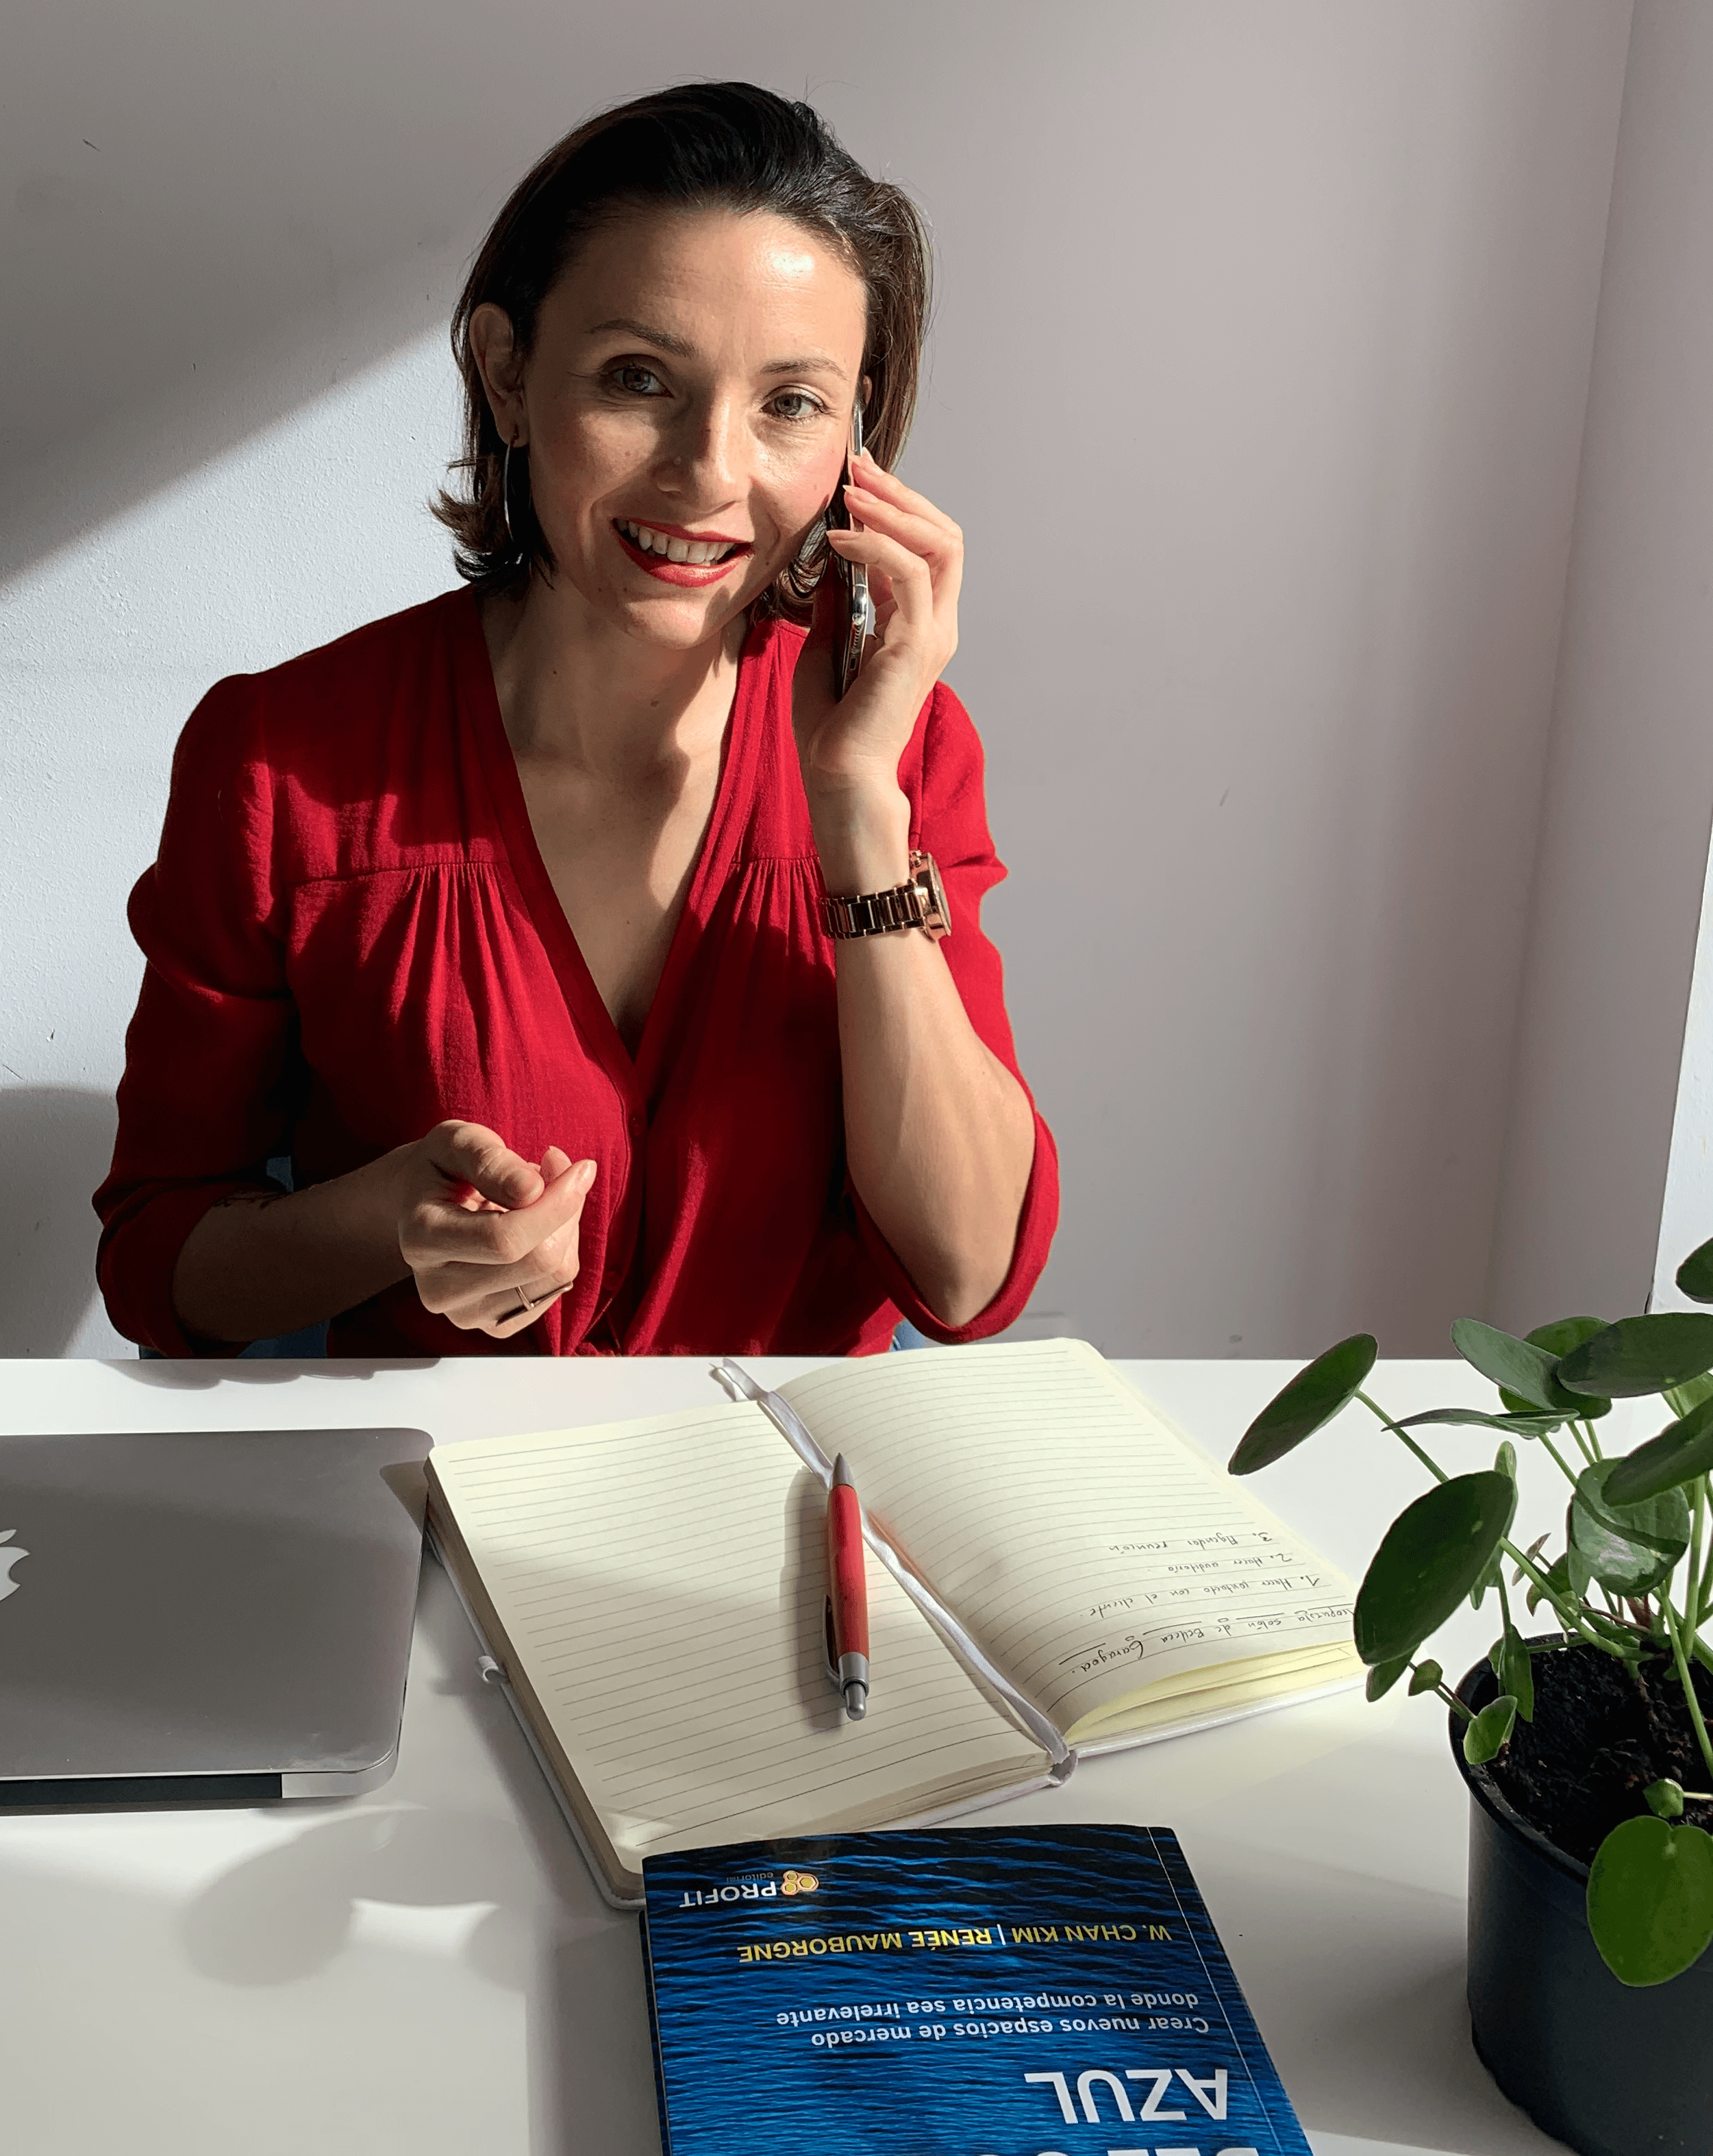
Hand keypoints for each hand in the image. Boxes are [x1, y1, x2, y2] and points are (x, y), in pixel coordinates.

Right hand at [392, 1120, 596, 1336]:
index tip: (580, 1169)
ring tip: (539, 1197)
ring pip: (556, 1276)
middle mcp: (437, 1288)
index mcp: (422, 1239)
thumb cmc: (444, 1167)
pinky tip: (537, 1228)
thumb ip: (491, 1161)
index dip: (555, 1204)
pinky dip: (562, 1249)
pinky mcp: (495, 1325)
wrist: (424, 1205)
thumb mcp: (459, 1142)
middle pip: (538, 1261)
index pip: (505, 1239)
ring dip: (565, 1228)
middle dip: (564, 1211)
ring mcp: (466, 1314)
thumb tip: (533, 1190)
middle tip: (557, 1172)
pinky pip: (557, 1288)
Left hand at [792, 449, 962, 812]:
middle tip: (857, 466)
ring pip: (937, 544)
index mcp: (917, 625)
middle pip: (943, 536)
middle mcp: (935, 625)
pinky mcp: (916, 644)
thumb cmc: (831, 727)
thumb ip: (837, 605)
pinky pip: (908, 573)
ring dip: (892, 508)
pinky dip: (874, 546)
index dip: (895, 508)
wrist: (838, 776)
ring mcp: (932, 634)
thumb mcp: (825, 647)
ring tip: (852, 490)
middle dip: (901, 495)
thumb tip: (829, 564)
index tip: (854, 479)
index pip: (925, 548)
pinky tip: (838, 539)